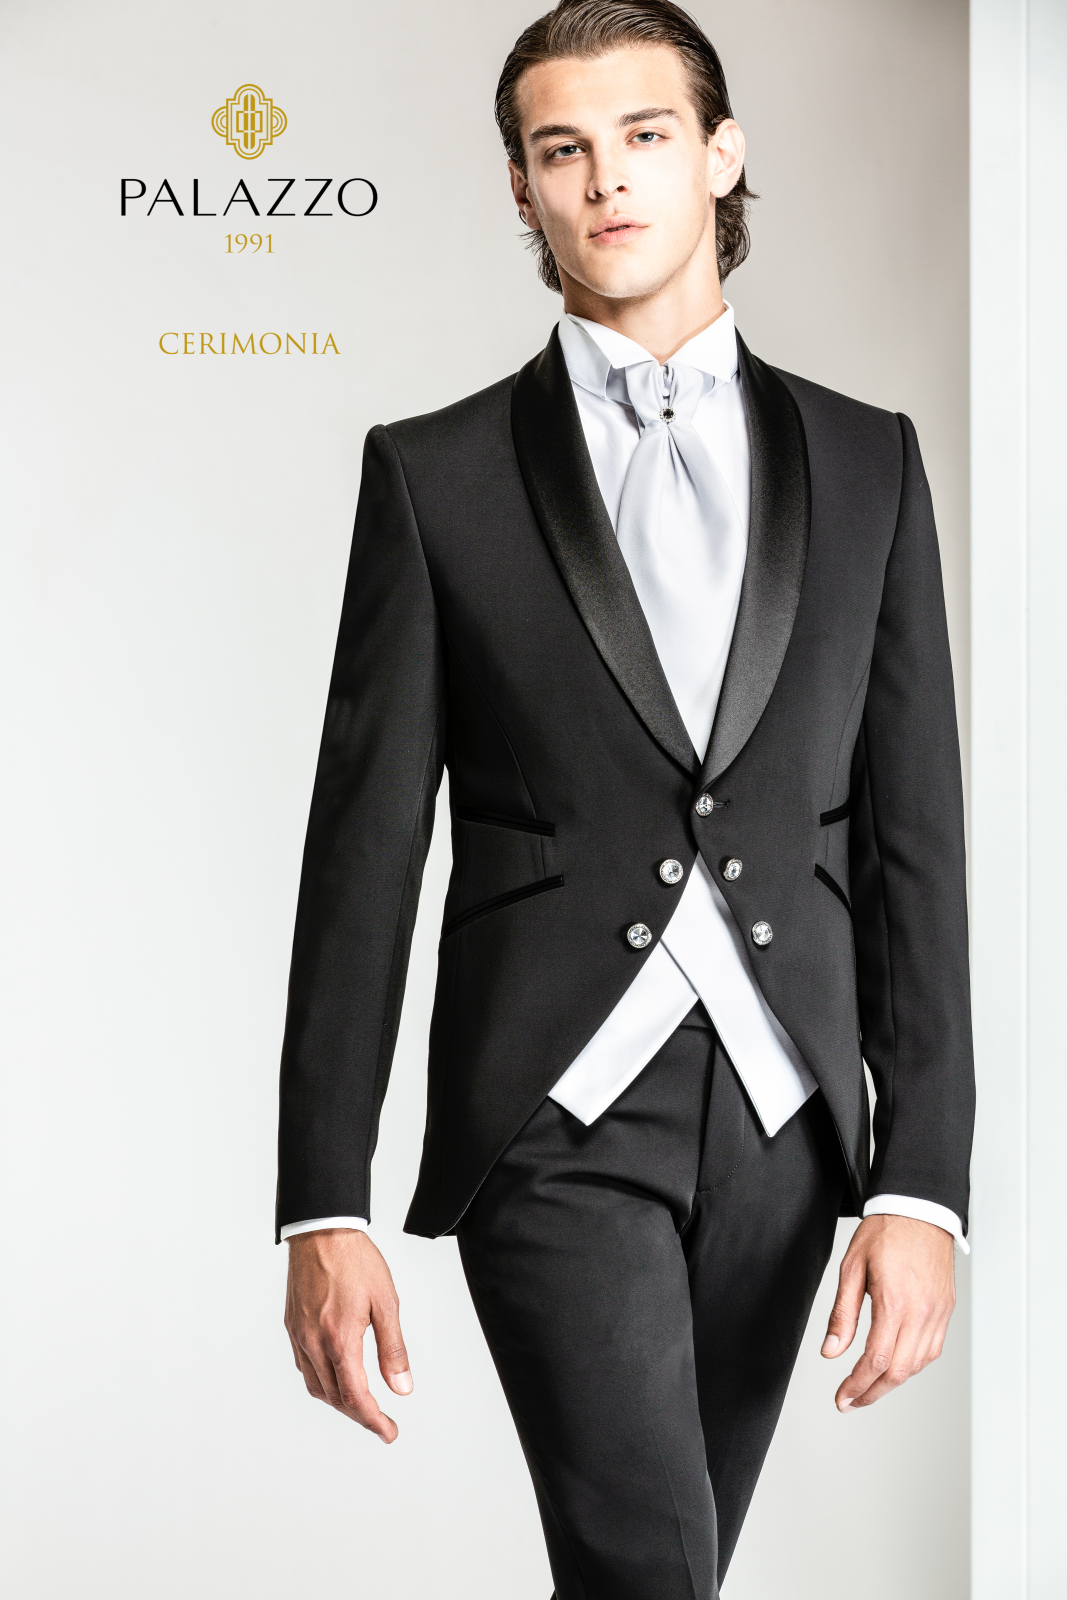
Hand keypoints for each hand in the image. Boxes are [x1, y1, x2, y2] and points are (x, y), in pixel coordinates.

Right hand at [284, 1229, 411, 1441]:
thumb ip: (393, 1349)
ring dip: (339, 1403)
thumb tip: (401, 1387)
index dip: (374, 1421)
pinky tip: (336, 1378)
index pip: (356, 1397)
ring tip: (362, 1406)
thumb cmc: (356, 1261)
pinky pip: (305, 1368)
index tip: (389, 1432)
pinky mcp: (292, 1326)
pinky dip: (322, 1383)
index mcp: (340, 1339)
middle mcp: (314, 1343)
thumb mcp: (386, 1302)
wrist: (321, 1230)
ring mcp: (299, 1336)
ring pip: (316, 1387)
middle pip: (335, 1398)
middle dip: (360, 1416)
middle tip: (381, 1423)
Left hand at [821, 1214, 954, 1410]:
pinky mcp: (946, 1310)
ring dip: (892, 1382)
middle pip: (898, 1371)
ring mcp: (938, 1313)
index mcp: (895, 1302)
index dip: (857, 1385)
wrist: (920, 1210)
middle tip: (850, 1401)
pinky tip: (895, 1365)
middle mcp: (921, 1312)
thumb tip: (831, 1350)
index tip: (842, 1398)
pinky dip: (912, 1365)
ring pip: (917, 1365)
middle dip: (872, 1392)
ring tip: (869, 1387)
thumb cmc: (885, 1232)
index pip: (875, 1359)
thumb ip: (843, 1313)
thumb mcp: (852, 1267)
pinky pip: (932, 1350)